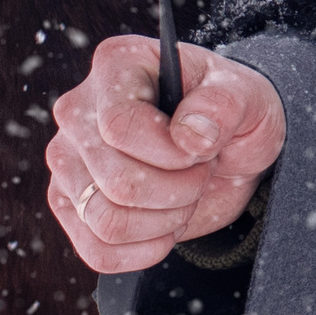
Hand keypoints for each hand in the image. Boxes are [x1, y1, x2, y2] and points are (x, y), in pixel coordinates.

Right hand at [45, 36, 285, 273]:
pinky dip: (144, 250)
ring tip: (184, 194)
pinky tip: (166, 224)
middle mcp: (78, 110)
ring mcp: (67, 160)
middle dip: (178, 189)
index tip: (201, 149)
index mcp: (117, 64)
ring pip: (107, 221)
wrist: (226, 146)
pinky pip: (97, 251)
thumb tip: (188, 136)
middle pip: (117, 182)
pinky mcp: (69, 204)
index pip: (120, 126)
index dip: (170, 153)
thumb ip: (224, 104)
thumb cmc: (230, 112)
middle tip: (200, 171)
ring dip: (164, 220)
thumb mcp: (247, 96)